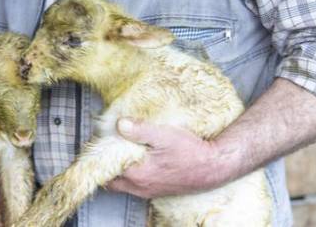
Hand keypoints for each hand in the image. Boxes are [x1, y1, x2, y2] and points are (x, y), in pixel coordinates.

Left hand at [106, 119, 226, 198]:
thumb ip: (140, 130)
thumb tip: (120, 124)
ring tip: (124, 152)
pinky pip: (137, 185)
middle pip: (112, 180)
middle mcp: (141, 187)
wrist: (214, 166)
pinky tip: (141, 160)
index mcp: (138, 175)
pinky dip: (133, 174)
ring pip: (124, 184)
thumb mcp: (164, 135)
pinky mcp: (159, 190)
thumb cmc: (191, 152)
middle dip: (107, 166)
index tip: (102, 141)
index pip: (107, 168)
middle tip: (109, 149)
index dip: (102, 155)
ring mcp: (150, 191)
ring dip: (120, 170)